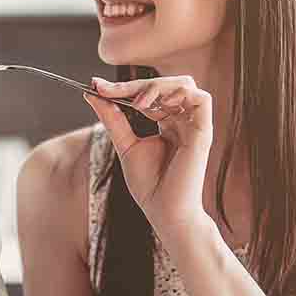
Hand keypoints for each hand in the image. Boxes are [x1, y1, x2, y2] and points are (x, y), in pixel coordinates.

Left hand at [85, 75, 213, 235]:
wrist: (164, 211)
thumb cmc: (149, 185)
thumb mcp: (125, 145)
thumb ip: (112, 118)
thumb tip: (92, 93)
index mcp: (167, 123)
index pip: (149, 93)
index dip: (125, 87)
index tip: (97, 86)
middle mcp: (182, 121)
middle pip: (165, 84)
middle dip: (135, 83)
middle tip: (108, 89)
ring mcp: (194, 125)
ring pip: (184, 84)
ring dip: (157, 86)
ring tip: (137, 103)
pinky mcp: (203, 132)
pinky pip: (201, 98)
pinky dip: (178, 93)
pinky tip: (155, 106)